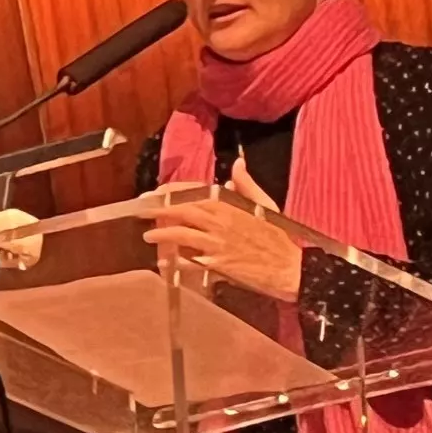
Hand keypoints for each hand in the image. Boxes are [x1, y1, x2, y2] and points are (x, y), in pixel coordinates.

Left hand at [148, 193, 306, 300]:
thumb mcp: (266, 205)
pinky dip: (176, 263)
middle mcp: (221, 221)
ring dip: (162, 234)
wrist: (291, 268)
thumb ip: (247, 185)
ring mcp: (218, 243)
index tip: (156, 192)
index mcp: (231, 205)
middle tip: (140, 209)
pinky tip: (164, 263)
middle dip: (158, 208)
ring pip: (182, 234)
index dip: (173, 191)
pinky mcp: (219, 264)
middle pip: (182, 210)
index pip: (195, 192)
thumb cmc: (279, 236)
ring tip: (148, 235)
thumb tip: (237, 164)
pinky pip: (191, 262)